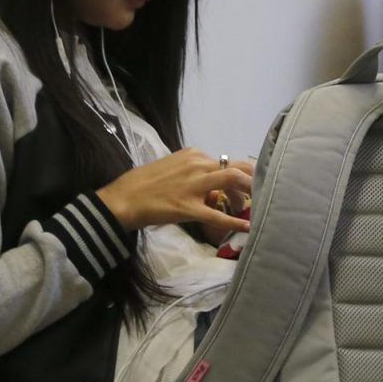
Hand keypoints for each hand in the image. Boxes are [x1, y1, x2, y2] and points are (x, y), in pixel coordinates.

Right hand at [96, 150, 252, 232]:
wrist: (122, 199)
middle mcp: (197, 164)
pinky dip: (235, 221)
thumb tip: (213, 189)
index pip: (226, 161)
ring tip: (254, 208)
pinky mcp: (189, 207)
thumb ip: (194, 173)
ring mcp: (194, 185)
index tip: (245, 188)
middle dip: (253, 180)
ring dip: (248, 194)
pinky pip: (217, 214)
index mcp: (193, 154)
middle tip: (260, 195)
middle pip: (237, 167)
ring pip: (233, 181)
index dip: (241, 175)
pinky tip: (246, 227)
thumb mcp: (172, 168)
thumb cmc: (143, 184)